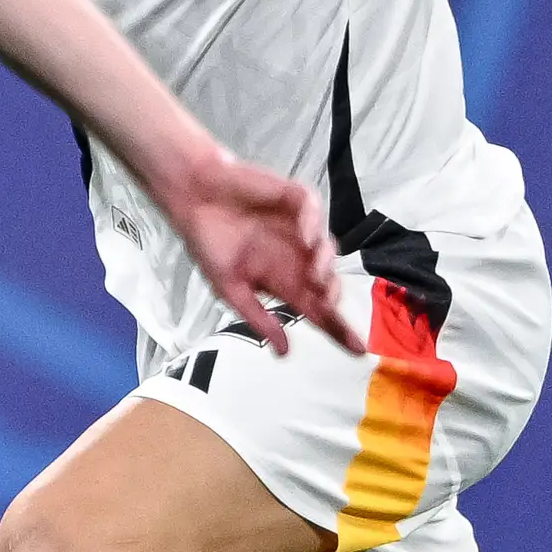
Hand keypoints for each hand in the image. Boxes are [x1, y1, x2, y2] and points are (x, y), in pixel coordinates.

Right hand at [158, 148, 357, 357]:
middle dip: (332, 296)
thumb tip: (283, 351)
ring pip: (327, 248)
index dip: (338, 329)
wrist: (193, 200)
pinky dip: (314, 223)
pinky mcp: (293, 201)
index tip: (357, 349)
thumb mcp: (230, 290)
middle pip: (329, 282)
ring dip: (325, 264)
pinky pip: (314, 210)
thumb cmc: (209, 242)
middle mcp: (296, 257)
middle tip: (325, 304)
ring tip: (314, 276)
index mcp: (282, 281)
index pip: (317, 309)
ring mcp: (297, 228)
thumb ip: (259, 319)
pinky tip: (304, 236)